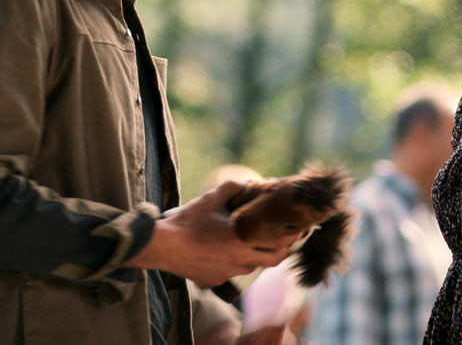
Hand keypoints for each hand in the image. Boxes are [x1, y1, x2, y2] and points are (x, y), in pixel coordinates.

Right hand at [125, 181, 300, 286]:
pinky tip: (232, 252)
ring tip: (259, 242)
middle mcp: (239, 261)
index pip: (280, 242)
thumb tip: (250, 181)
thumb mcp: (212, 198)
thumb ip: (234, 187)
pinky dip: (239, 263)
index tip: (299, 226)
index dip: (293, 235)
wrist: (162, 246)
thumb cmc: (187, 221)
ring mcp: (227, 274)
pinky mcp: (215, 281)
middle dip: (283, 249)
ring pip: (254, 267)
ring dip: (260, 256)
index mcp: (242, 240)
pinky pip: (234, 273)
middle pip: (273, 259)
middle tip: (285, 237)